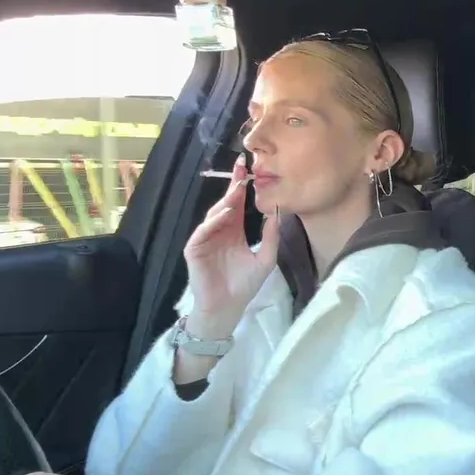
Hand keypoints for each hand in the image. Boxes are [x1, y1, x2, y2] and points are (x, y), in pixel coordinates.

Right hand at [183, 154, 280, 333]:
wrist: (228, 307)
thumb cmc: (245, 285)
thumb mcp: (266, 258)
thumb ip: (271, 236)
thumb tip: (279, 211)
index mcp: (235, 230)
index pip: (238, 204)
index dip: (242, 186)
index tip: (249, 167)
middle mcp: (219, 230)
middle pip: (225, 203)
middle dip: (233, 185)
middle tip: (241, 167)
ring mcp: (206, 238)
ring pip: (214, 214)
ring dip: (225, 201)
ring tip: (237, 189)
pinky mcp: (195, 249)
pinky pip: (203, 232)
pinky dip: (213, 222)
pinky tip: (225, 214)